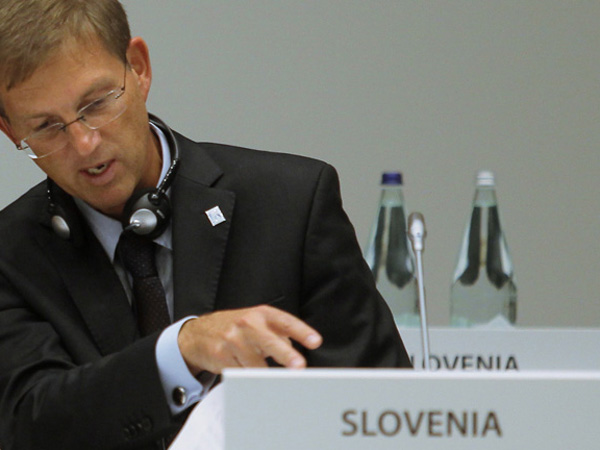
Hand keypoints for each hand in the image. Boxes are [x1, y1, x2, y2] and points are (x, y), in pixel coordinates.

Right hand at [177, 305, 321, 374]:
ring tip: (269, 376)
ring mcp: (232, 340)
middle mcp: (247, 324)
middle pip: (270, 341)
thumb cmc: (236, 327)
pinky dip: (248, 377)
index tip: (315, 341)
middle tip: (299, 366)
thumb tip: (294, 349)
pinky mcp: (221, 356)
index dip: (301, 332)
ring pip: (256, 364)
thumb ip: (278, 332)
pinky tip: (247, 373)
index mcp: (261, 314)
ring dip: (265, 373)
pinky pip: (241, 373)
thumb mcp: (257, 321)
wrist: (199, 333)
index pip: (285, 322)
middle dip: (286, 355)